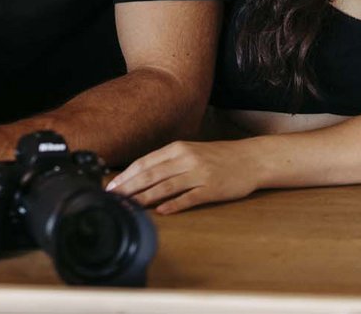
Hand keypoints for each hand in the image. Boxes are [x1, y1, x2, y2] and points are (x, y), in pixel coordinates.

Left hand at [106, 139, 260, 213]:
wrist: (250, 159)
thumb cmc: (217, 156)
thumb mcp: (190, 152)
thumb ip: (167, 162)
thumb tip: (141, 175)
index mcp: (177, 148)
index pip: (145, 162)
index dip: (126, 175)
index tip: (110, 187)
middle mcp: (186, 159)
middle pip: (151, 174)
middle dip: (129, 188)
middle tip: (113, 199)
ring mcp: (199, 174)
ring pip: (166, 186)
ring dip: (145, 197)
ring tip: (129, 207)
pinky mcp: (212, 189)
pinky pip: (189, 198)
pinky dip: (173, 205)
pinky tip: (161, 211)